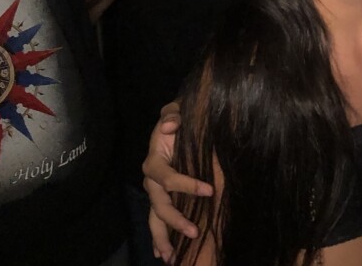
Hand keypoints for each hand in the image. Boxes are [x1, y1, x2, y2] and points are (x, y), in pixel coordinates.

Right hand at [142, 102, 211, 261]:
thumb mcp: (177, 111)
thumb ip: (173, 114)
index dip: (187, 185)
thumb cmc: (179, 119)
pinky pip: (157, 220)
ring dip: (162, 238)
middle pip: (159, 205)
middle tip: (194, 232)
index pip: (168, 178)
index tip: (210, 190)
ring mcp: (154, 191)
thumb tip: (169, 125)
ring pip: (155, 218)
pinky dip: (159, 238)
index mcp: (154, 161)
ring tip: (171, 257)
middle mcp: (151, 180)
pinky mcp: (161, 198)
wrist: (176, 124)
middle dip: (176, 220)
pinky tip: (166, 254)